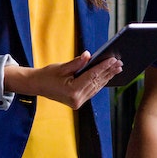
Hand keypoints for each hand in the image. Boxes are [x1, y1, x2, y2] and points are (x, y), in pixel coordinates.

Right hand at [5, 53, 121, 109]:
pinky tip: (107, 76)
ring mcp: (78, 102)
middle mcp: (77, 99)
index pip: (92, 76)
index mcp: (72, 91)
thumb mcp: (61, 67)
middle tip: (119, 63)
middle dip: (109, 72)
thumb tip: (89, 55)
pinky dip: (100, 82)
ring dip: (107, 77)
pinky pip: (92, 90)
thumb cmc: (47, 75)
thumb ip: (77, 63)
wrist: (37, 86)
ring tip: (117, 68)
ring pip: (96, 88)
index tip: (113, 59)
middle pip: (96, 83)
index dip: (103, 67)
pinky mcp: (78, 102)